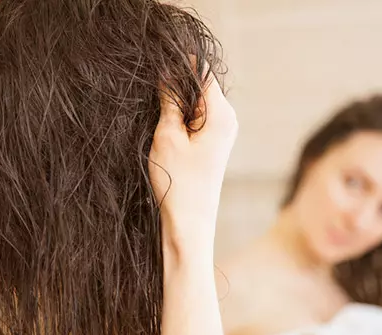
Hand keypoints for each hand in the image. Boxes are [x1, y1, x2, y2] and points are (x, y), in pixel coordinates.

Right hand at [148, 70, 237, 250]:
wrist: (189, 221)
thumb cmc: (179, 182)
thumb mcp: (168, 136)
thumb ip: (169, 100)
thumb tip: (168, 71)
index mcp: (221, 113)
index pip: (202, 71)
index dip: (178, 65)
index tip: (156, 69)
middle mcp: (228, 118)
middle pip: (199, 85)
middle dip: (176, 86)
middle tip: (154, 103)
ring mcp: (222, 130)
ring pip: (196, 101)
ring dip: (176, 105)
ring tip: (161, 125)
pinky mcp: (214, 141)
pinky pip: (196, 117)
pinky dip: (180, 118)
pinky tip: (167, 133)